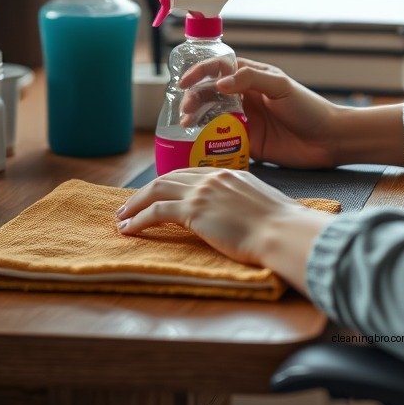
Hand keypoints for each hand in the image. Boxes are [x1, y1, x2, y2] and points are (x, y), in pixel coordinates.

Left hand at [115, 167, 330, 287]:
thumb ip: (243, 202)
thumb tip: (240, 214)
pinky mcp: (194, 211)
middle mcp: (213, 177)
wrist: (281, 231)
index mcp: (230, 173)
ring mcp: (202, 192)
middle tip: (129, 205)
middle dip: (145, 192)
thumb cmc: (280, 224)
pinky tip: (129, 230)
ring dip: (135, 204)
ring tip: (122, 217)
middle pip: (169, 178)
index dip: (169, 184)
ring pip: (157, 190)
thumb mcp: (261, 203)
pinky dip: (139, 220)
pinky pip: (156, 212)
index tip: (156, 195)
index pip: (189, 173)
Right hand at [179, 58, 343, 168]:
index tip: (184, 82)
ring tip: (186, 126)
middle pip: (209, 94)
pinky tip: (195, 144)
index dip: (199, 72)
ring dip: (196, 119)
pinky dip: (206, 142)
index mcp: (251, 77)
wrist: (328, 140)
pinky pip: (221, 141)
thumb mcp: (281, 85)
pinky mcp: (247, 143)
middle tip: (185, 111)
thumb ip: (251, 79)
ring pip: (211, 117)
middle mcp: (244, 97)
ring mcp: (244, 121)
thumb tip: (220, 82)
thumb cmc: (308, 107)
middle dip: (193, 99)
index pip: (219, 69)